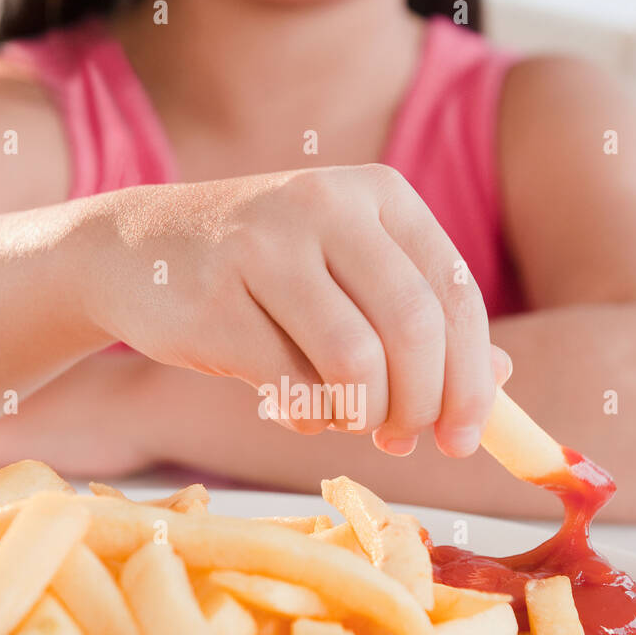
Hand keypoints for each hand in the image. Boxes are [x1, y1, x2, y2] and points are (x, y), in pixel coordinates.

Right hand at [86, 164, 509, 456]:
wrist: (132, 251)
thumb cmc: (262, 274)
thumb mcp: (350, 276)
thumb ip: (423, 319)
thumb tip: (504, 383)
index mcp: (380, 193)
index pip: (455, 294)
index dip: (472, 379)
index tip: (464, 439)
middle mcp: (328, 204)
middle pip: (415, 328)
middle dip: (422, 405)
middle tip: (404, 441)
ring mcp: (266, 245)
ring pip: (356, 361)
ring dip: (362, 416)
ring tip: (347, 422)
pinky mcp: (215, 297)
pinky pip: (290, 384)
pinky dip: (306, 417)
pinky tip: (292, 408)